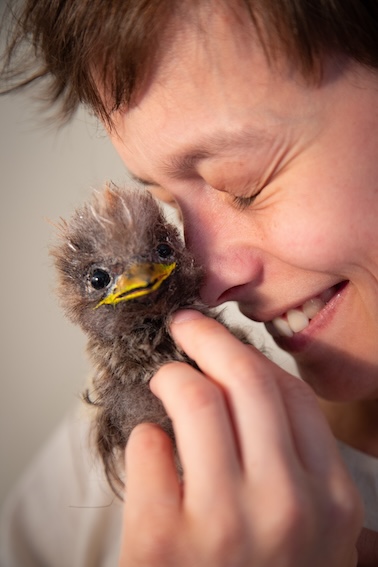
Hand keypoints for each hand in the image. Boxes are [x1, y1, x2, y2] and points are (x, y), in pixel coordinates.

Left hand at [119, 311, 361, 566]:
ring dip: (173, 377)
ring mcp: (225, 524)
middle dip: (210, 339)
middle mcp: (286, 506)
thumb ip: (296, 469)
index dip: (253, 359)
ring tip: (164, 380)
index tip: (228, 346)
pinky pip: (149, 448)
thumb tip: (248, 387)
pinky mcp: (163, 543)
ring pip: (196, 400)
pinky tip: (152, 454)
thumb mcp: (308, 534)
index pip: (293, 397)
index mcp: (330, 502)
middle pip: (248, 380)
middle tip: (186, 327)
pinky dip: (145, 438)